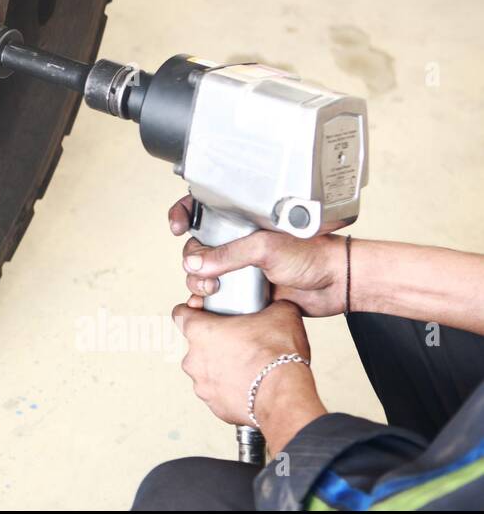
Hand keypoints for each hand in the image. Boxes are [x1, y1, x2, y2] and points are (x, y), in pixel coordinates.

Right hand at [167, 195, 348, 316]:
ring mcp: (240, 266)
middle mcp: (238, 241)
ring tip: (211, 290)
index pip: (204, 209)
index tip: (178, 227)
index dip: (184, 214)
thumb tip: (195, 263)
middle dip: (192, 260)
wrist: (335, 284)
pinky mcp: (245, 289)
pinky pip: (218, 295)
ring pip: (204, 272)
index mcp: (242, 220)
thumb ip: (229, 253)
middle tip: (203, 272)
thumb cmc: (312, 253)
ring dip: (198, 282)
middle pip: (197, 246)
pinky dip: (208, 301)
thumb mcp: (266, 247)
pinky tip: (207, 305)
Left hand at [172, 299, 318, 434]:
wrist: (284, 396)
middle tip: (240, 341)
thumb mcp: (281, 313)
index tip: (205, 312)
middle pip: (197, 345)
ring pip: (208, 371)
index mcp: (199, 331)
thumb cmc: (276, 355)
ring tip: (249, 366)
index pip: (180, 313)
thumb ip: (271, 305)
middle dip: (216, 342)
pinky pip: (220, 394)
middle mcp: (193, 359)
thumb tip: (278, 305)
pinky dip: (232, 390)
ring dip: (223, 368)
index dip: (193, 310)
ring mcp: (202, 386)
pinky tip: (252, 385)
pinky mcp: (215, 407)